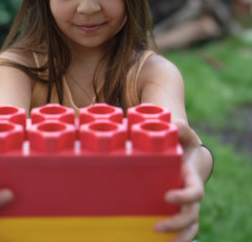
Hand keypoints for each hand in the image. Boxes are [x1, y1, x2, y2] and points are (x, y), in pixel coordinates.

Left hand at [155, 122, 204, 241]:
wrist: (191, 160)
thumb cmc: (187, 148)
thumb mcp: (186, 137)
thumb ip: (183, 130)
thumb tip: (176, 122)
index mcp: (192, 178)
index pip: (195, 192)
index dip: (184, 197)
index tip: (167, 196)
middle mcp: (191, 195)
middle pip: (191, 215)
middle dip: (177, 223)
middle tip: (157, 226)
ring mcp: (187, 204)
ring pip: (189, 226)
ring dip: (178, 236)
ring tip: (158, 240)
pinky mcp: (180, 209)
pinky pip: (184, 228)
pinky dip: (177, 237)